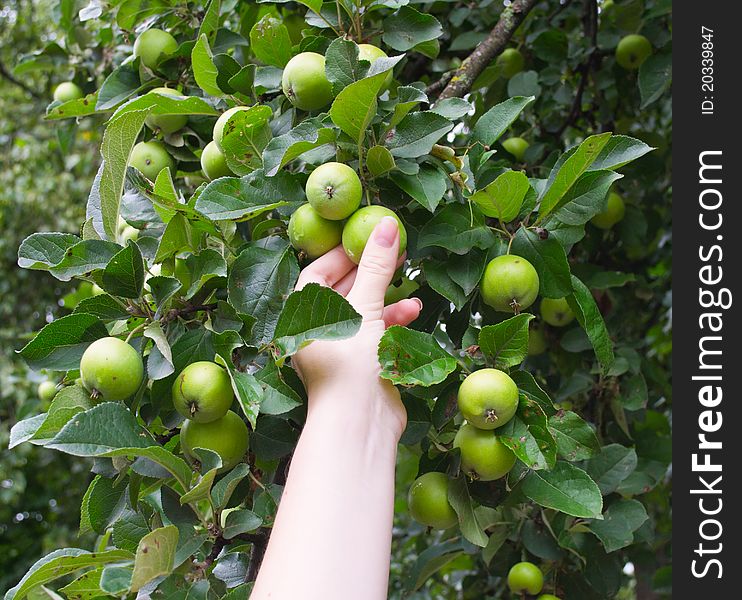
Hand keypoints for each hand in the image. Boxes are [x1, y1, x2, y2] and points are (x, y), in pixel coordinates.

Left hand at [292, 216, 421, 438]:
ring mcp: (341, 349)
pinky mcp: (362, 364)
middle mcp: (319, 331)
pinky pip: (376, 333)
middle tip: (394, 250)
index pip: (318, 274)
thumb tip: (387, 225)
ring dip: (386, 296)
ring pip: (363, 312)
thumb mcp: (364, 310)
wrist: (360, 424)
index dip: (341, 253)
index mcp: (304, 317)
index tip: (365, 236)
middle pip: (344, 291)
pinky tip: (413, 311)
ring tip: (410, 279)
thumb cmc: (350, 365)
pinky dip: (393, 321)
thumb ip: (376, 268)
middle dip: (370, 271)